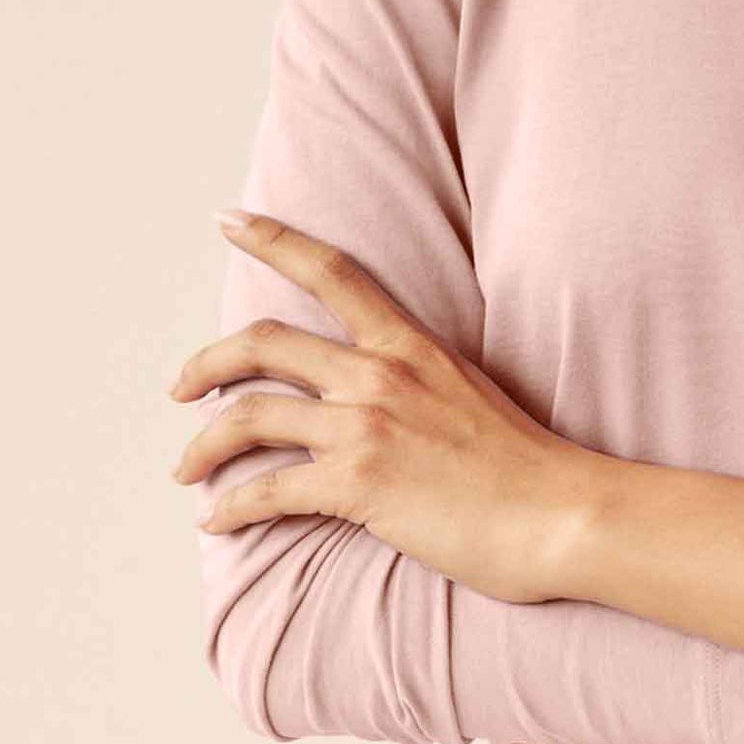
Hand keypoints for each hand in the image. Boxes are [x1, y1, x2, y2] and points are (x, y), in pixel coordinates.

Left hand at [167, 210, 602, 604]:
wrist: (562, 515)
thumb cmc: (525, 467)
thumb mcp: (469, 393)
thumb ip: (417, 382)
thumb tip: (377, 398)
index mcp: (411, 345)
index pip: (331, 271)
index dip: (271, 239)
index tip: (227, 221)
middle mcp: (380, 374)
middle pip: (262, 343)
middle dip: (205, 363)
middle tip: (181, 387)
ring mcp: (366, 426)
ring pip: (248, 416)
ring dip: (202, 445)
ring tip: (186, 468)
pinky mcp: (358, 484)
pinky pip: (266, 491)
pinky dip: (231, 508)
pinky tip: (219, 521)